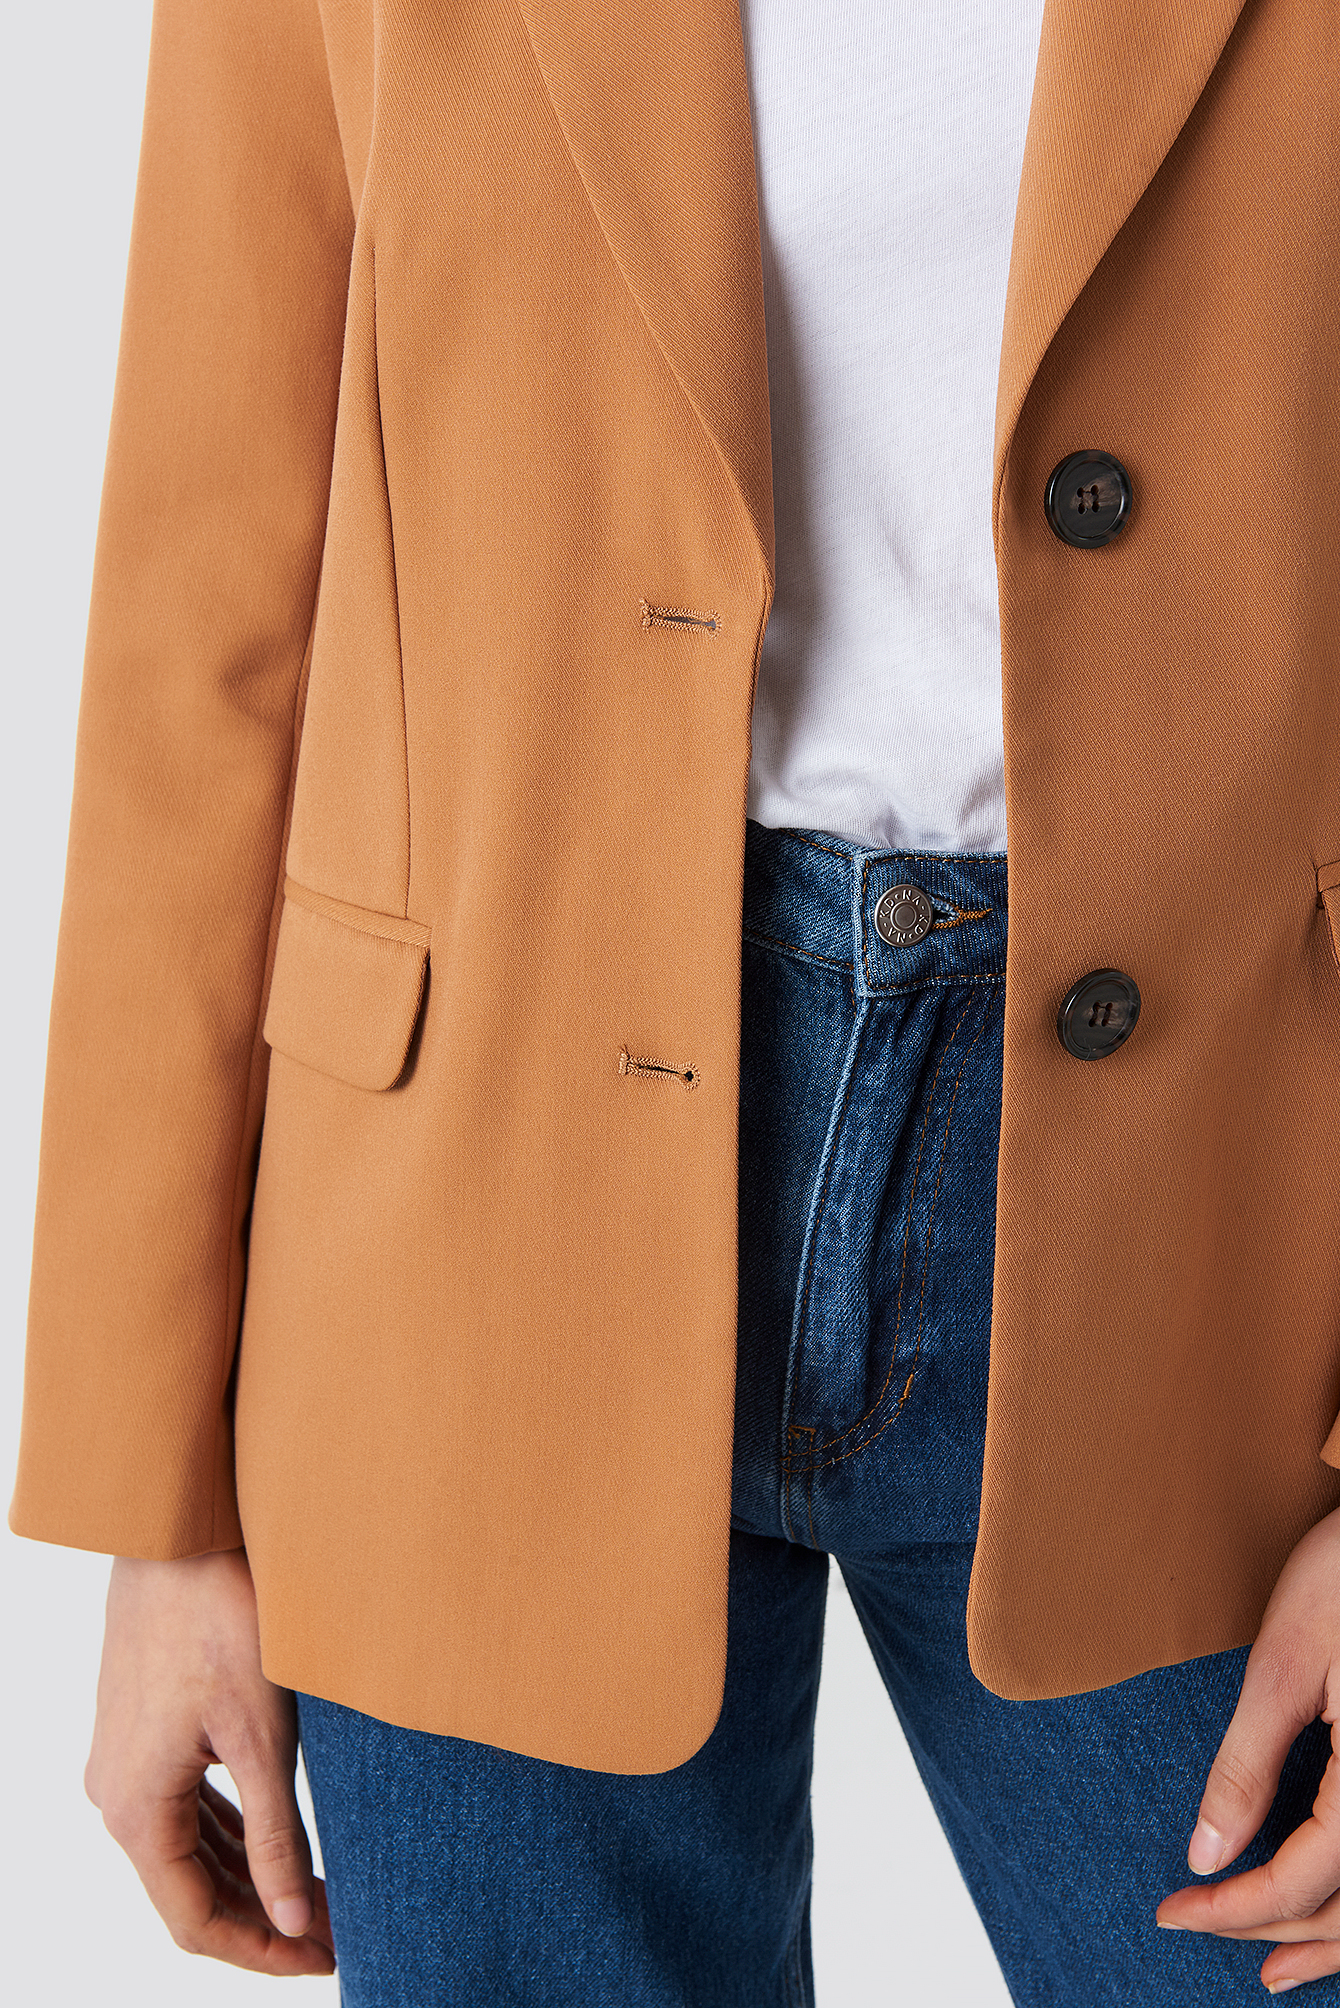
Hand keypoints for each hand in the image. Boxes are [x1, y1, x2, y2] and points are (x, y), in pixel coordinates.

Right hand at [84, 1549, 334, 1976]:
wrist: (175, 1534)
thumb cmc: (221, 1620)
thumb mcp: (261, 1734)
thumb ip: (276, 1836)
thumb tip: (296, 1921)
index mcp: (138, 1810)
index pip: (196, 1920)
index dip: (262, 1952)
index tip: (327, 1960)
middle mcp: (117, 1796)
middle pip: (190, 1891)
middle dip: (264, 1918)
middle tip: (338, 1930)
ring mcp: (124, 1762)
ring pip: (187, 1850)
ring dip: (247, 1878)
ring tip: (320, 1894)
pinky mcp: (140, 1731)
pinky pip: (182, 1807)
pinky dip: (228, 1834)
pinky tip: (273, 1841)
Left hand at [1156, 1503, 1339, 1993]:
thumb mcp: (1285, 1667)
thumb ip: (1248, 1767)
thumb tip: (1206, 1854)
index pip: (1303, 1881)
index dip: (1234, 1909)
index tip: (1172, 1909)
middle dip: (1272, 1927)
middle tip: (1194, 1923)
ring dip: (1329, 1937)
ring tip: (1271, 1967)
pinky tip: (1327, 1902)